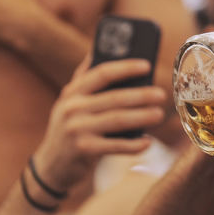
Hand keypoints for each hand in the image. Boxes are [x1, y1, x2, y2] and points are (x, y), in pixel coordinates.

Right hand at [33, 58, 167, 193]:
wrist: (52, 165)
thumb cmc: (70, 128)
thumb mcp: (70, 102)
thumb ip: (84, 79)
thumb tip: (99, 49)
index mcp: (72, 92)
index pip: (101, 73)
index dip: (126, 68)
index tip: (147, 66)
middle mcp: (72, 108)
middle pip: (115, 98)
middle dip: (141, 95)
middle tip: (161, 94)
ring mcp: (77, 130)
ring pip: (118, 120)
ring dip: (142, 117)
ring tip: (159, 114)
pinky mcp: (84, 150)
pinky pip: (116, 146)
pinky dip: (133, 145)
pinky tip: (147, 142)